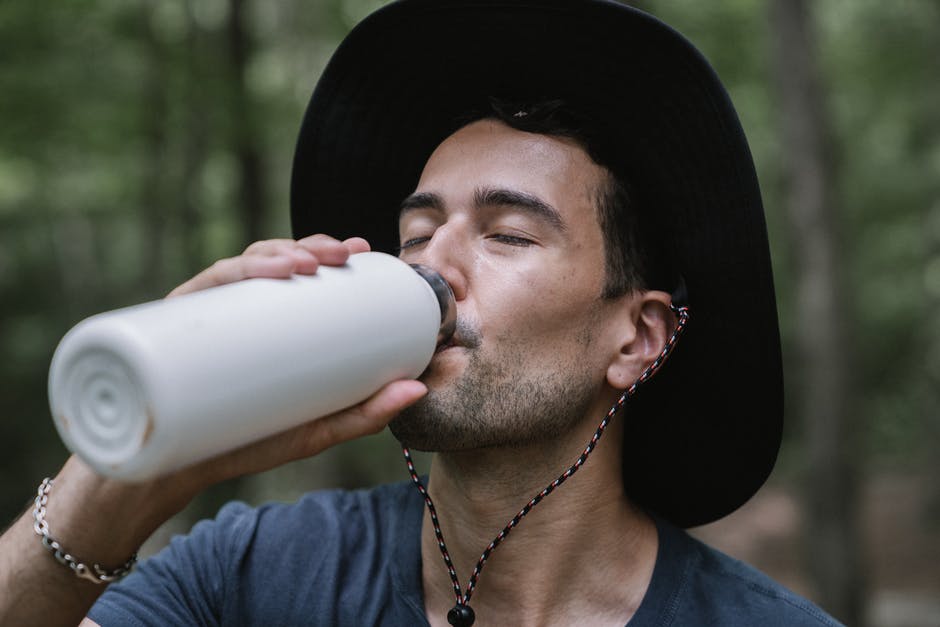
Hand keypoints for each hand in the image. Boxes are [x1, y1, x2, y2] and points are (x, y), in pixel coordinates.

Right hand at [0, 235, 426, 626]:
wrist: (172, 477)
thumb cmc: (247, 443)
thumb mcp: (314, 431)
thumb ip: (365, 413)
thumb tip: (419, 388)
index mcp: (268, 324)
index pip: (297, 273)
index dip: (328, 251)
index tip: (362, 249)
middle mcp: (236, 311)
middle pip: (274, 261)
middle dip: (311, 246)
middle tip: (344, 253)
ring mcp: (205, 316)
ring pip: (242, 265)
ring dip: (279, 252)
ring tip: (309, 263)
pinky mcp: (174, 325)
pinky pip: (204, 287)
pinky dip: (236, 272)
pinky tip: (264, 271)